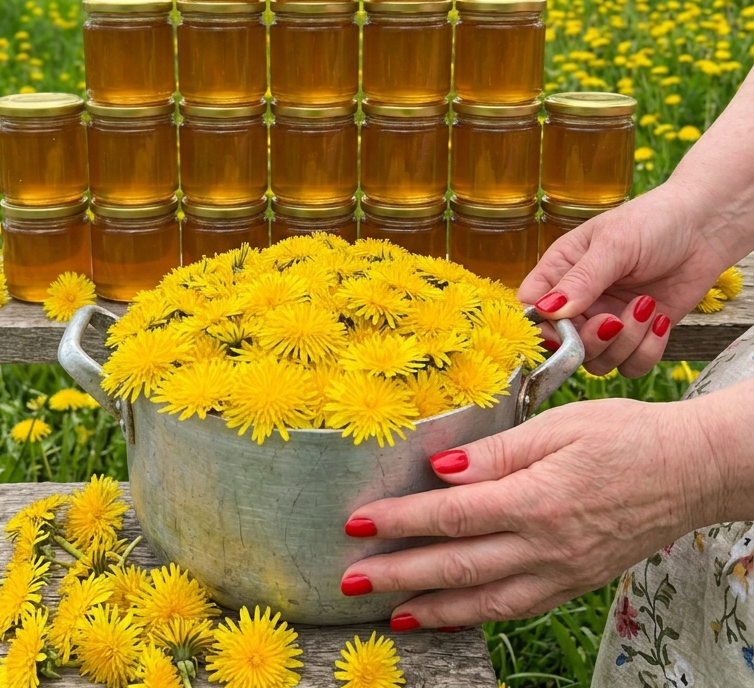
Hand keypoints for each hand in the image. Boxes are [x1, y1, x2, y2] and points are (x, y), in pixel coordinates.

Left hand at [340, 380, 753, 629]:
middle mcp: (546, 546)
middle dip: (398, 574)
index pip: (451, 515)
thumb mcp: (558, 425)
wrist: (691, 469)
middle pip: (458, 566)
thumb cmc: (625, 435)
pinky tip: (454, 614)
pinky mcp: (577, 582)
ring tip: (391, 613)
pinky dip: (480, 615)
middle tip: (351, 581)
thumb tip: (441, 469)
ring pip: (486, 600)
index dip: (399, 520)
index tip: (357, 523)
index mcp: (536, 500)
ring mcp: (563, 571)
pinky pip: (520, 607)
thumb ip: (496, 451)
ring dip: (433, 609)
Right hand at [519, 182, 730, 375]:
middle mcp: (580, 300)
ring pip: (598, 361)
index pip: (530, 307)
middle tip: (614, 321)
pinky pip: (631, 365)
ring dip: (625, 344)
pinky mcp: (640, 335)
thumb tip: (548, 310)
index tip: (562, 329)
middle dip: (590, 341)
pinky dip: (647, 350)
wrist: (704, 227)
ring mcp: (609, 320)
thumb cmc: (653, 222)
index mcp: (560, 270)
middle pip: (563, 344)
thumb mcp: (613, 245)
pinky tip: (660, 319)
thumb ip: (581, 280)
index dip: (540, 325)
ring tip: (646, 307)